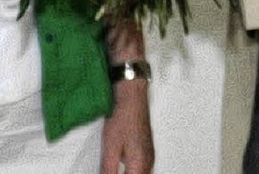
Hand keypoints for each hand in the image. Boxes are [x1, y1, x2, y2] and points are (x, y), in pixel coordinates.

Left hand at [102, 18, 153, 172]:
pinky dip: (133, 171)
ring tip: (114, 168)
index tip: (108, 172)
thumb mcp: (110, 146)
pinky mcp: (147, 148)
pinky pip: (141, 168)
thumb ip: (108, 169)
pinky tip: (122, 167)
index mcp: (140, 164)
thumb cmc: (122, 114)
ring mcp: (149, 155)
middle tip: (109, 169)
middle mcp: (149, 162)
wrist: (132, 92)